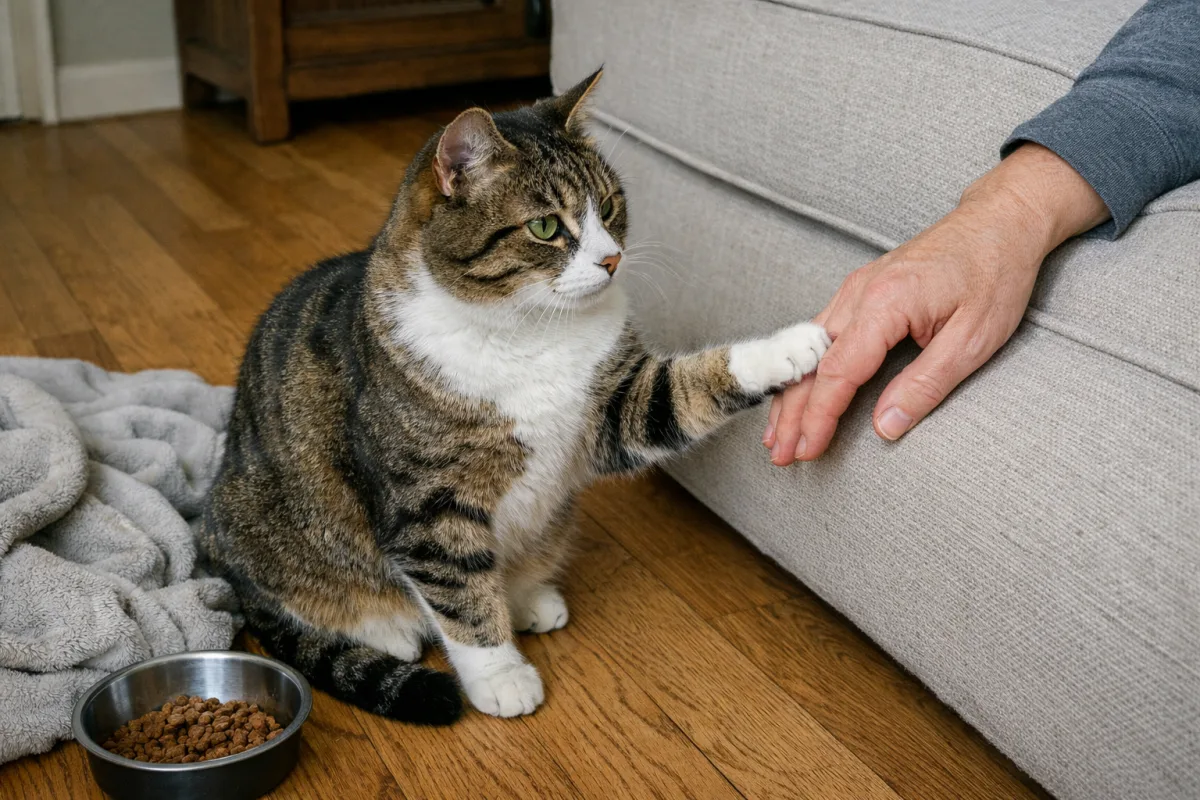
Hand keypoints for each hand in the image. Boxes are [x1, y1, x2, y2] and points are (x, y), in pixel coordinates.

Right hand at [763, 144, 1108, 465]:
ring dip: (790, 394)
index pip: (837, 372)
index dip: (819, 417)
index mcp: (884, 303)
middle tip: (782, 454)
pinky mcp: (859, 290)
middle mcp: (858, 293)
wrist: (1001, 221)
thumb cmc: (995, 273)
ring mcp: (854, 289)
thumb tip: (885, 427)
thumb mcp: (972, 340)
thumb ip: (925, 385)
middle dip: (791, 413)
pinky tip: (797, 390)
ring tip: (777, 432)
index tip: (807, 449)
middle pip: (809, 363)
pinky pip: (818, 335)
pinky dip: (803, 369)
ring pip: (806, 349)